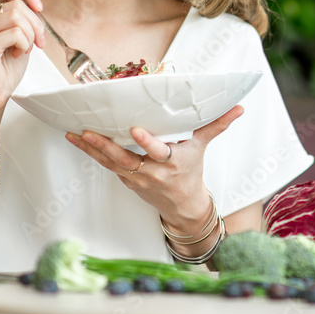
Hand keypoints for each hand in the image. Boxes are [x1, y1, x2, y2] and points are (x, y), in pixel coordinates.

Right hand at [0, 0, 45, 114]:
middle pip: (18, 3)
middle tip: (38, 42)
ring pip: (18, 16)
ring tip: (25, 49)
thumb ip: (22, 12)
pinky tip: (18, 55)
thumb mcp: (20, 35)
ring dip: (31, 35)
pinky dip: (25, 45)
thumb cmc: (5, 67)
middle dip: (37, 23)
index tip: (39, 8)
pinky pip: (16, 33)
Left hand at [65, 105, 244, 219]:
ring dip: (92, 149)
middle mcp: (153, 171)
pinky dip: (93, 153)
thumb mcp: (203, 146)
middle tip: (90, 132)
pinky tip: (79, 139)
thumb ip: (217, 125)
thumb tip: (238, 108)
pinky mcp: (126, 180)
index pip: (159, 152)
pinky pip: (107, 165)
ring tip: (76, 134)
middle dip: (107, 146)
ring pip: (111, 162)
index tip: (136, 130)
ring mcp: (137, 178)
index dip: (147, 143)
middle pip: (127, 159)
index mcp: (173, 162)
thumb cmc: (191, 171)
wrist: (183, 205)